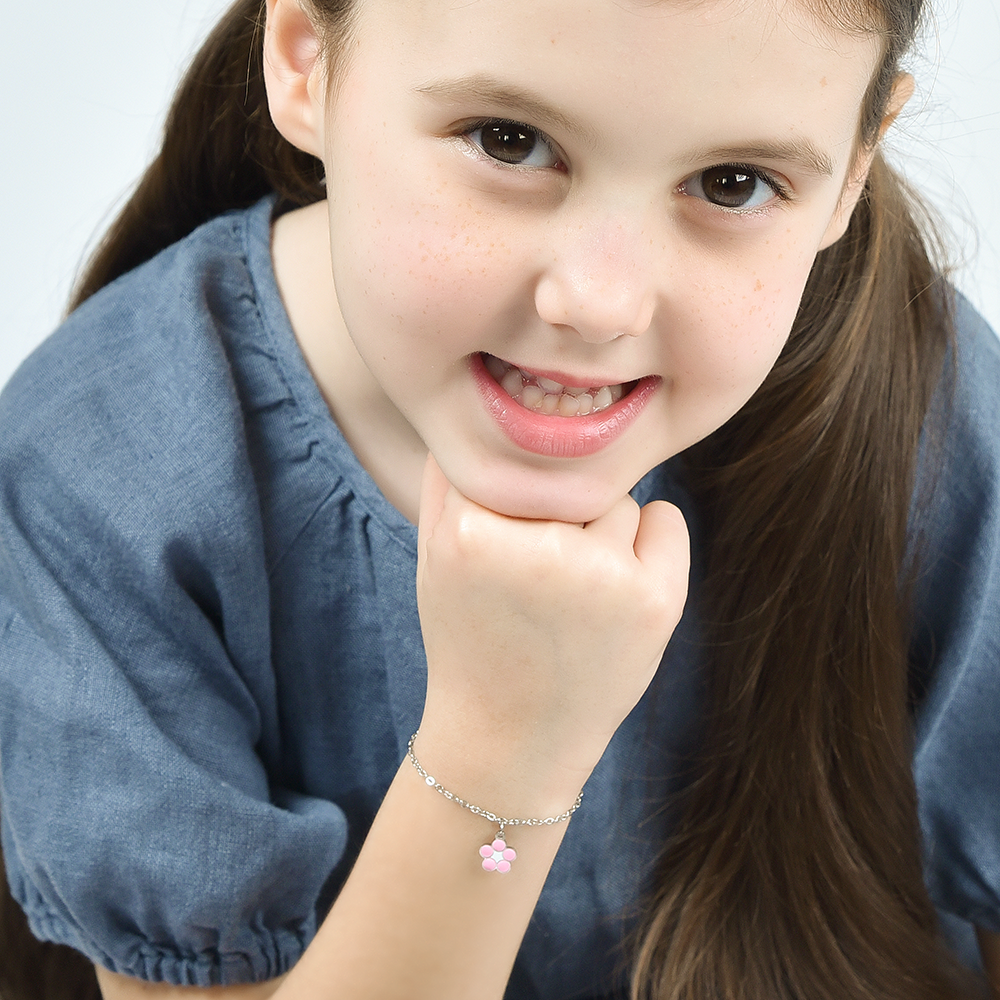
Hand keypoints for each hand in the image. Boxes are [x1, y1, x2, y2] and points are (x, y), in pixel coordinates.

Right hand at [415, 455, 688, 809]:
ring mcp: (603, 576)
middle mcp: (539, 549)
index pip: (511, 454)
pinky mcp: (657, 601)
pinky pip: (666, 518)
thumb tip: (480, 407)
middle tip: (538, 571)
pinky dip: (649, 543)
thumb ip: (445, 479)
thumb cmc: (469, 637)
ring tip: (573, 589)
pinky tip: (616, 590)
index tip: (508, 533)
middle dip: (557, 507)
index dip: (514, 491)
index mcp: (471, 532)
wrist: (509, 738)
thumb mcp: (433, 557)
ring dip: (601, 526)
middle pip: (567, 471)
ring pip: (616, 493)